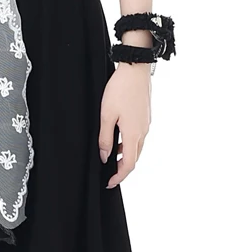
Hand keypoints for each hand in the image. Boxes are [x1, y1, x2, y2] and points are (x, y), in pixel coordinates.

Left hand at [98, 63, 150, 186]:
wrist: (135, 69)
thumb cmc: (120, 89)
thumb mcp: (106, 115)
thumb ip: (105, 138)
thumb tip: (105, 156)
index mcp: (134, 134)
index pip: (128, 164)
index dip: (119, 176)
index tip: (109, 182)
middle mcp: (143, 131)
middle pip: (134, 158)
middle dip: (122, 168)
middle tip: (109, 173)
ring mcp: (146, 124)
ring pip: (137, 147)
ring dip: (125, 155)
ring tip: (111, 157)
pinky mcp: (145, 117)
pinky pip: (138, 136)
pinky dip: (129, 143)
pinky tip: (118, 138)